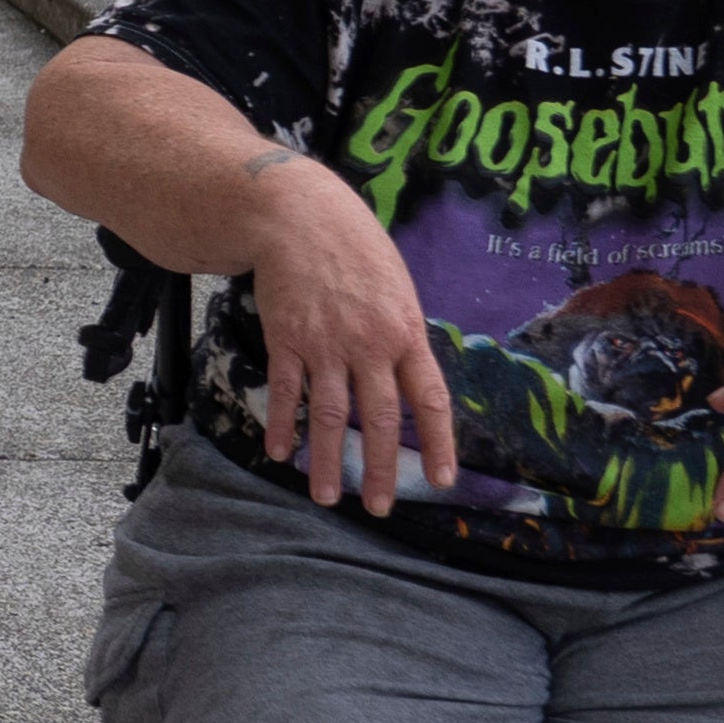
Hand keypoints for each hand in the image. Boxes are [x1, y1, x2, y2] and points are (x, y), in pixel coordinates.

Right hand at [242, 158, 456, 514]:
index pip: (428, 400)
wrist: (299, 215)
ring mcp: (326, 344)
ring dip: (327, 461)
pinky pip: (287, 392)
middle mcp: (370, 345)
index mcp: (406, 332)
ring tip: (326, 497)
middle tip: (377, 507)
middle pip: (377, 420)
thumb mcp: (396, 287)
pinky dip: (283, 425)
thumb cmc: (353, 246)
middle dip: (378, 469)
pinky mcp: (287, 339)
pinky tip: (281, 452)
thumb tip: (406, 380)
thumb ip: (401, 336)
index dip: (436, 443)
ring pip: (329, 415)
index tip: (441, 480)